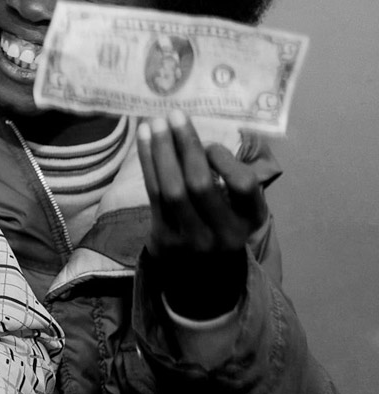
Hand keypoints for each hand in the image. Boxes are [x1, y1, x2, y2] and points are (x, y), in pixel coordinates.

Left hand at [136, 110, 267, 317]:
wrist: (203, 278)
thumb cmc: (223, 226)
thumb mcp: (240, 208)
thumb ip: (228, 176)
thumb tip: (197, 137)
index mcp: (250, 221)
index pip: (243, 187)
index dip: (225, 160)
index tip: (210, 142)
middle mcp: (224, 234)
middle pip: (200, 184)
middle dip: (186, 146)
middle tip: (175, 114)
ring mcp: (192, 239)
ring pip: (172, 188)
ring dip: (161, 151)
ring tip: (154, 122)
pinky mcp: (164, 238)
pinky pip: (153, 193)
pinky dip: (148, 162)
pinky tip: (143, 138)